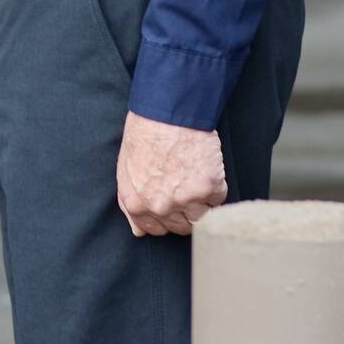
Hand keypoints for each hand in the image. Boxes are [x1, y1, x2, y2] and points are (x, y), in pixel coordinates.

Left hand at [116, 111, 226, 236]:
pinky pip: (218, 199)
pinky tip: (203, 168)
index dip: (164, 218)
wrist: (167, 113)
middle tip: (183, 188)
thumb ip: (131, 203)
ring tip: (193, 177)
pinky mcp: (209, 188)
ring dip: (201, 202)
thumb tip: (138, 230)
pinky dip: (215, 186)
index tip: (169, 206)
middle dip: (183, 212)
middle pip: (180, 228)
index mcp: (136, 204)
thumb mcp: (125, 170)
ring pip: (201, 218)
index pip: (155, 230)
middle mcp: (160, 207)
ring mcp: (185, 200)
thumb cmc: (144, 136)